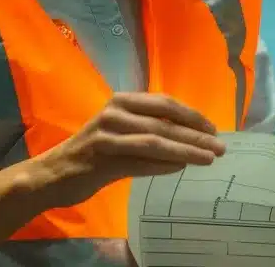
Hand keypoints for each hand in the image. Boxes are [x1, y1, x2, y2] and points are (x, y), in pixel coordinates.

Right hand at [29, 93, 226, 207]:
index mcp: (122, 100)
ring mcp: (107, 135)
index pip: (165, 104)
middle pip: (164, 123)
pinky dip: (164, 166)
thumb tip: (190, 137)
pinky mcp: (102, 159)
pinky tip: (181, 168)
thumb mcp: (121, 132)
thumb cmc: (93, 152)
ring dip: (186, 151)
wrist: (54, 173)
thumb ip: (149, 129)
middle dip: (196, 135)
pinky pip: (141, 162)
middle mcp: (114, 113)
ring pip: (156, 142)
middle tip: (220, 148)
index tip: (214, 129)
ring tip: (208, 159)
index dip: (192, 116)